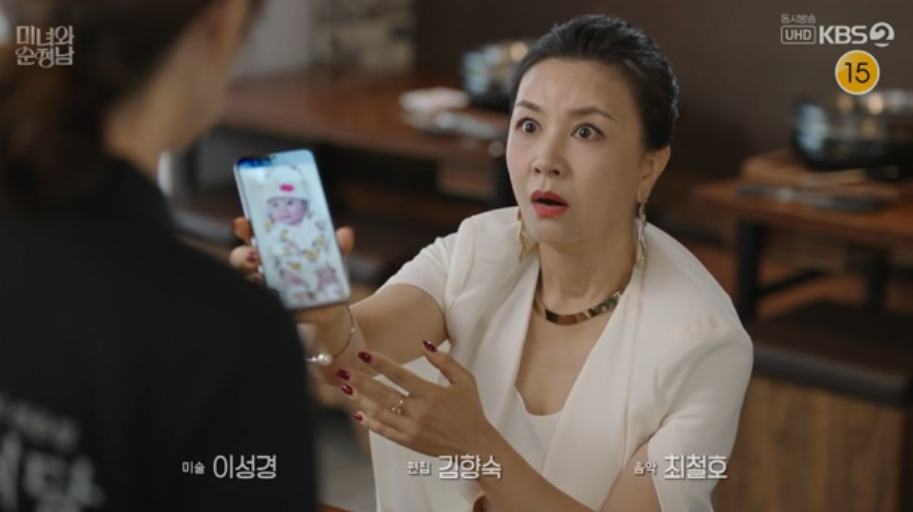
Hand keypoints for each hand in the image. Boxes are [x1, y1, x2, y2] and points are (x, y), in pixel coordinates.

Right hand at [229, 217, 354, 325]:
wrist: (330, 309)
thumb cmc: (326, 276)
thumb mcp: (334, 258)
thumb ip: (338, 246)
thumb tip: (345, 234)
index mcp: (275, 247)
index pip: (253, 232)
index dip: (244, 227)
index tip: (242, 223)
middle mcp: (263, 266)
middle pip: (241, 257)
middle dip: (243, 255)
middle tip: (255, 255)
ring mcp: (264, 287)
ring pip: (245, 280)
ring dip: (249, 279)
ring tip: (261, 278)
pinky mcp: (270, 307)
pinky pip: (259, 303)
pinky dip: (263, 299)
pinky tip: (272, 297)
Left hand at [334, 342, 493, 457]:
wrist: (475, 446)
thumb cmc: (471, 411)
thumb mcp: (465, 381)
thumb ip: (445, 361)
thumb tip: (426, 344)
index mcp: (431, 394)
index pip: (400, 375)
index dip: (380, 363)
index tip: (364, 354)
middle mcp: (418, 412)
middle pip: (383, 394)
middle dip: (361, 381)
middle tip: (343, 371)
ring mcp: (411, 429)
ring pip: (379, 412)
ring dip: (361, 399)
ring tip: (346, 387)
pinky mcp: (409, 442)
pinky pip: (384, 431)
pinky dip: (370, 422)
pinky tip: (359, 412)